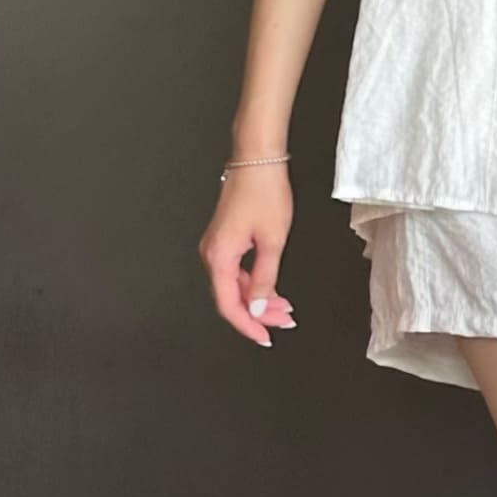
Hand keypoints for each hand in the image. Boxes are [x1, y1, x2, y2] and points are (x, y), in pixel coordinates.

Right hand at [199, 167, 298, 344]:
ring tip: (284, 308)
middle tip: (284, 321)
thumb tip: (258, 307)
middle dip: (259, 313)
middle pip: (231, 298)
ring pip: (235, 286)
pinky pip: (236, 272)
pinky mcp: (225, 240)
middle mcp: (212, 254)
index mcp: (219, 257)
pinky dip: (254, 284)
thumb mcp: (273, 240)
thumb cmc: (264, 192)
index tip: (265, 337)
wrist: (257, 159)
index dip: (247, 325)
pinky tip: (272, 290)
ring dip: (258, 299)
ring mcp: (217, 247)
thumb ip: (264, 279)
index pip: (228, 305)